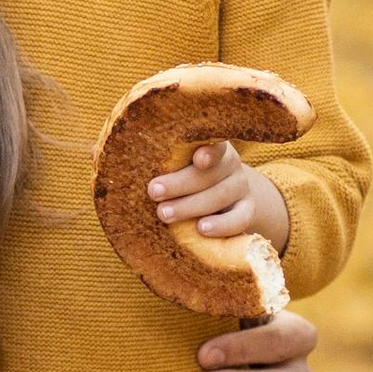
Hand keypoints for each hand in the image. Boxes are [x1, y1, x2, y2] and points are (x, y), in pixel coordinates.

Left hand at [146, 140, 290, 248]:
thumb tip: (125, 164)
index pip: (214, 142)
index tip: (197, 158)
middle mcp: (230, 164)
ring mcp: (241, 187)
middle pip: (209, 173)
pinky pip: (240, 219)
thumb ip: (163, 164)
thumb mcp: (176, 166)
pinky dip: (221, 225)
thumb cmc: (183, 179)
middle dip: (179, 184)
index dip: (209, 149)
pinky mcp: (247, 210)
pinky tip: (201, 229)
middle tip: (153, 192)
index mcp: (211, 146)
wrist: (221, 202)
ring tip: (165, 214)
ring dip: (190, 206)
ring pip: (220, 195)